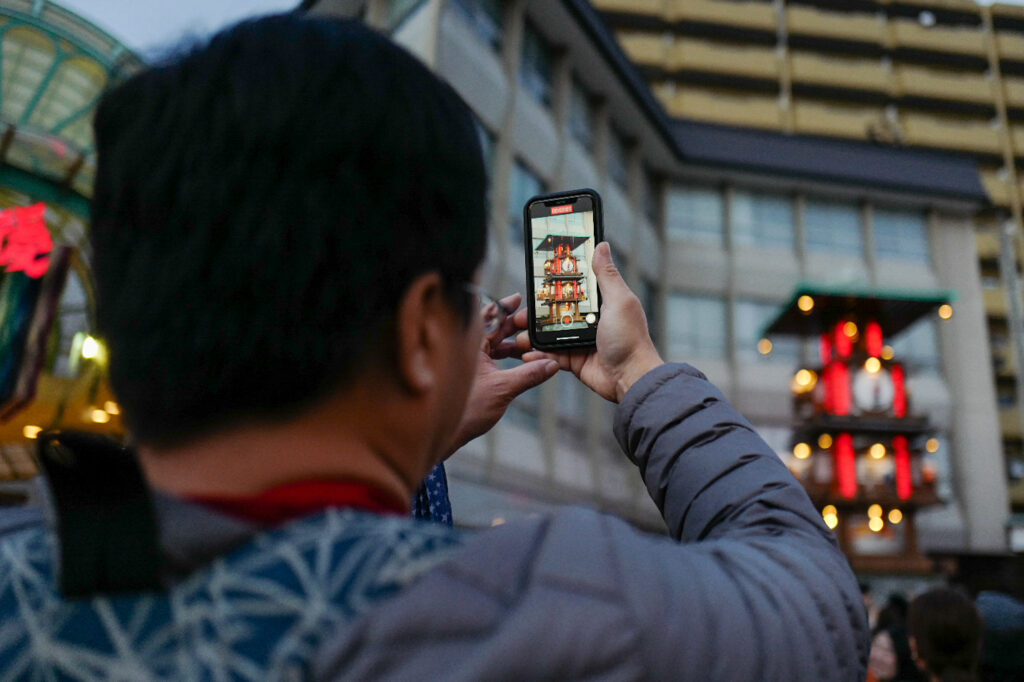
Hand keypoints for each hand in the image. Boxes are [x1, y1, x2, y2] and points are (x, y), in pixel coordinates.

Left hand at [444, 293, 558, 457]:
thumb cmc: (466, 410)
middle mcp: (466, 349)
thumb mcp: (504, 390)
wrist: (447, 434)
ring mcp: (468, 362)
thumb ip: (529, 375)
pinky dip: (504, 356)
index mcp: (469, 345)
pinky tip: (518, 360)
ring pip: (491, 344)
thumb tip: (552, 364)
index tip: (518, 299)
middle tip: (531, 321)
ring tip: (530, 343)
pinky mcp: (471, 375)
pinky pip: (490, 358)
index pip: (487, 317)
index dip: (504, 307)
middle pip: (490, 328)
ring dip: (510, 343)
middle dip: (512, 325)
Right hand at [519, 242, 661, 402]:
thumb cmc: (630, 339)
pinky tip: (526, 353)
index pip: (571, 288)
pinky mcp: (573, 360)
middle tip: (518, 313)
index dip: (553, 284)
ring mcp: (579, 340)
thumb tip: (602, 245)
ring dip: (532, 334)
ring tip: (516, 334)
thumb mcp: (619, 301)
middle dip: (534, 312)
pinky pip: (551, 354)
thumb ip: (607, 275)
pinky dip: (538, 354)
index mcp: (600, 302)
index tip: (535, 280)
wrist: (631, 378)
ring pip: (549, 333)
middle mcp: (588, 319)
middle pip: (554, 311)